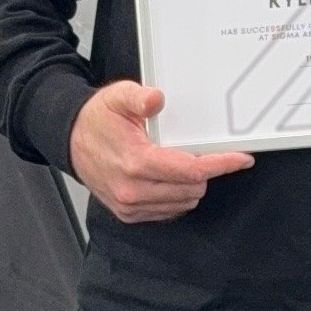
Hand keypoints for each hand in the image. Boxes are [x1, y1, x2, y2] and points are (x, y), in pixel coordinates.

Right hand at [68, 80, 254, 223]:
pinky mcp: (128, 214)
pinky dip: (176, 196)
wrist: (69, 141)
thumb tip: (157, 99)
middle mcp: (133, 190)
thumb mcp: (117, 97)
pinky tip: (166, 179)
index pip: (191, 171)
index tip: (241, 159)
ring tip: (177, 163)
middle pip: (193, 189)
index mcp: (136, 162)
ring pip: (183, 203)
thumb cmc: (96, 120)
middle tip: (197, 151)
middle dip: (204, 172)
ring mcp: (130, 205)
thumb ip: (139, 97)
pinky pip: (168, 211)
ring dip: (190, 185)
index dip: (221, 164)